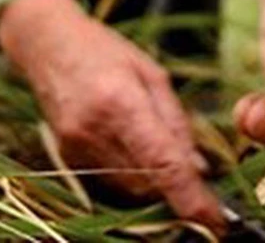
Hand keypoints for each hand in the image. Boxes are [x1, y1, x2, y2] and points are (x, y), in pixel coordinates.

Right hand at [0, 0, 224, 233]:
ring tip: (156, 146)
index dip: (191, 198)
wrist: (47, 45)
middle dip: (176, 185)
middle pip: (148, 184)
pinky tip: (130, 146)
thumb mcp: (152, 74)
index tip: (217, 219)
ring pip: (130, 189)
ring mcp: (75, 148)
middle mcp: (94, 131)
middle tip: (194, 172)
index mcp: (121, 102)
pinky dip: (131, 175)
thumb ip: (176, 123)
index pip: (162, 163)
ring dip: (153, 181)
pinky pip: (109, 183)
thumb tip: (199, 169)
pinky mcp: (66, 159)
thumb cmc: (105, 51)